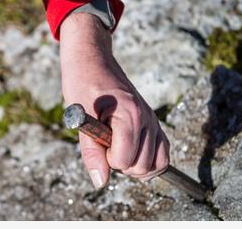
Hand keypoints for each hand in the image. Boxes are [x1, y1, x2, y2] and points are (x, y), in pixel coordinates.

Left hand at [59, 13, 169, 188]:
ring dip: (136, 165)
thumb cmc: (82, 83)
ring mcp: (153, 119)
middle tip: (105, 145)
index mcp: (129, 115)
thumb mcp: (79, 118)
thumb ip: (91, 152)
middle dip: (121, 164)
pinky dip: (149, 160)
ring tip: (117, 148)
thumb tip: (100, 182)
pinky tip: (130, 152)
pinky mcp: (153, 121)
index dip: (107, 159)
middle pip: (143, 167)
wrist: (91, 59)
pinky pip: (162, 152)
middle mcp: (147, 118)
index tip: (97, 143)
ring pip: (157, 164)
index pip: (126, 160)